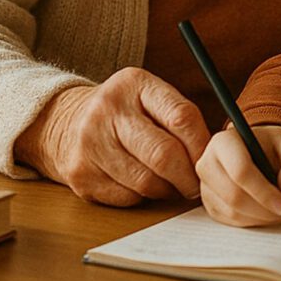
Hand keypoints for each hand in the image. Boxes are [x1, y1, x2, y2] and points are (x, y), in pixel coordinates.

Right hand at [14, 67, 209, 205]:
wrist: (66, 122)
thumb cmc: (124, 111)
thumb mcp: (148, 95)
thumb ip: (179, 116)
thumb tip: (215, 153)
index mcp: (134, 83)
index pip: (181, 116)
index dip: (201, 145)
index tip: (211, 160)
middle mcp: (109, 109)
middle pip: (163, 154)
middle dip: (187, 176)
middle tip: (196, 185)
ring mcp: (90, 143)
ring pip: (146, 181)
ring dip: (167, 189)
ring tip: (172, 185)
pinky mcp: (80, 174)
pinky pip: (126, 197)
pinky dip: (143, 197)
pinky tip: (144, 186)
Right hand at [197, 125, 280, 227]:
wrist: (257, 150)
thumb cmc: (271, 147)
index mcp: (225, 141)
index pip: (240, 171)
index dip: (264, 192)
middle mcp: (208, 163)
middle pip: (234, 195)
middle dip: (264, 209)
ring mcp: (206, 186)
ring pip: (232, 212)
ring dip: (259, 217)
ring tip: (278, 210)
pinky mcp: (209, 204)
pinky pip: (230, 222)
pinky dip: (251, 222)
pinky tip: (264, 211)